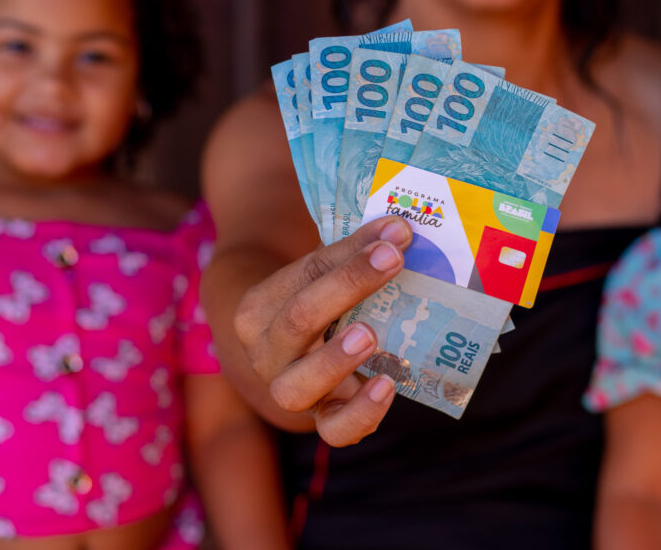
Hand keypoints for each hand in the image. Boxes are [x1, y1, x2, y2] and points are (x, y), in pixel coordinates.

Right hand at [233, 215, 412, 446]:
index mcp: (260, 307)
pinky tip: (387, 387)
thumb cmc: (314, 302)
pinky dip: (361, 413)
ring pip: (296, 387)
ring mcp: (290, 390)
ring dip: (334, 360)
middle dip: (347, 287)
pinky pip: (333, 430)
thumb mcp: (324, 273)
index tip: (395, 237)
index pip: (304, 274)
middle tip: (392, 262)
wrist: (293, 350)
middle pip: (296, 321)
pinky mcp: (322, 419)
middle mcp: (266, 352)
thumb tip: (400, 230)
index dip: (351, 255)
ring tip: (370, 336)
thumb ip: (356, 251)